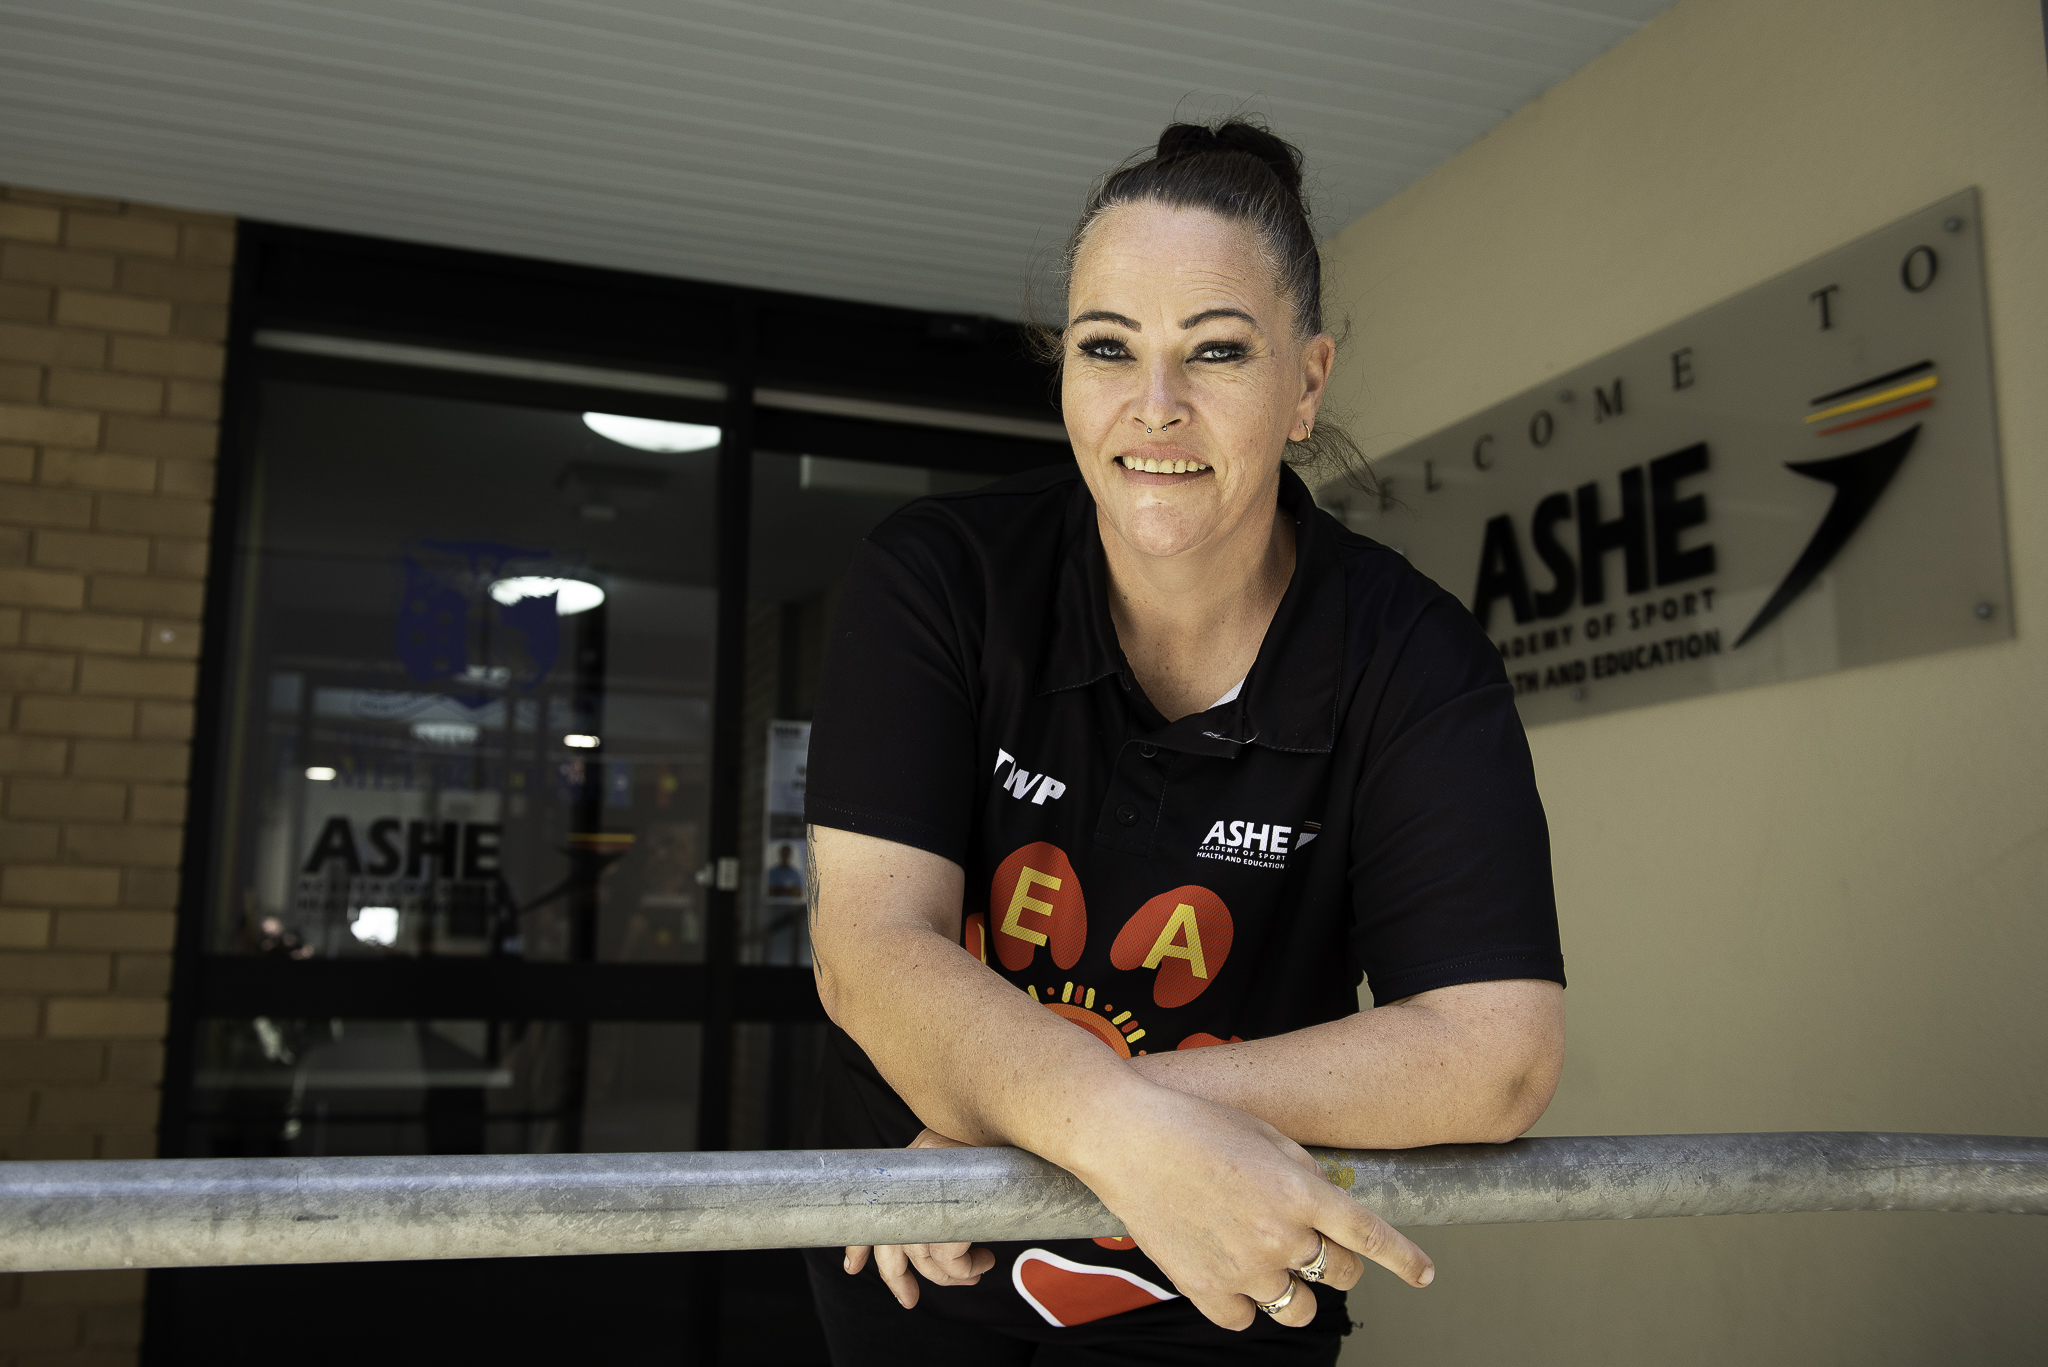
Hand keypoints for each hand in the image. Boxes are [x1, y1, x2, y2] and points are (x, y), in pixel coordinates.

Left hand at [844, 1129, 996, 1308]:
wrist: (1024, 1120)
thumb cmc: (1005, 1150)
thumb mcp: (968, 1167)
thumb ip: (946, 1192)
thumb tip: (943, 1240)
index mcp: (913, 1162)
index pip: (875, 1205)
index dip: (860, 1242)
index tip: (851, 1269)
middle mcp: (915, 1168)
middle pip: (893, 1239)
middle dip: (898, 1279)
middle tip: (910, 1300)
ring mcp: (932, 1184)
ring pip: (924, 1253)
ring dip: (952, 1275)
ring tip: (978, 1270)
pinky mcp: (952, 1200)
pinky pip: (950, 1256)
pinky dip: (966, 1268)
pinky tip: (985, 1259)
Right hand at [1075, 1085, 1433, 1330]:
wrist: (1125, 1137)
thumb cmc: (1193, 1124)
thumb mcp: (1265, 1134)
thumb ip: (1305, 1173)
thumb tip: (1326, 1206)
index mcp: (1301, 1192)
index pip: (1372, 1238)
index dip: (1405, 1261)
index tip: (1425, 1275)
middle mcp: (1280, 1236)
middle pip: (1340, 1275)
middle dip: (1337, 1264)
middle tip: (1313, 1246)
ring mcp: (1243, 1269)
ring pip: (1299, 1308)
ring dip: (1297, 1291)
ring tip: (1272, 1266)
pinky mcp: (1205, 1289)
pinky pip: (1247, 1318)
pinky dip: (1246, 1303)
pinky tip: (1230, 1272)